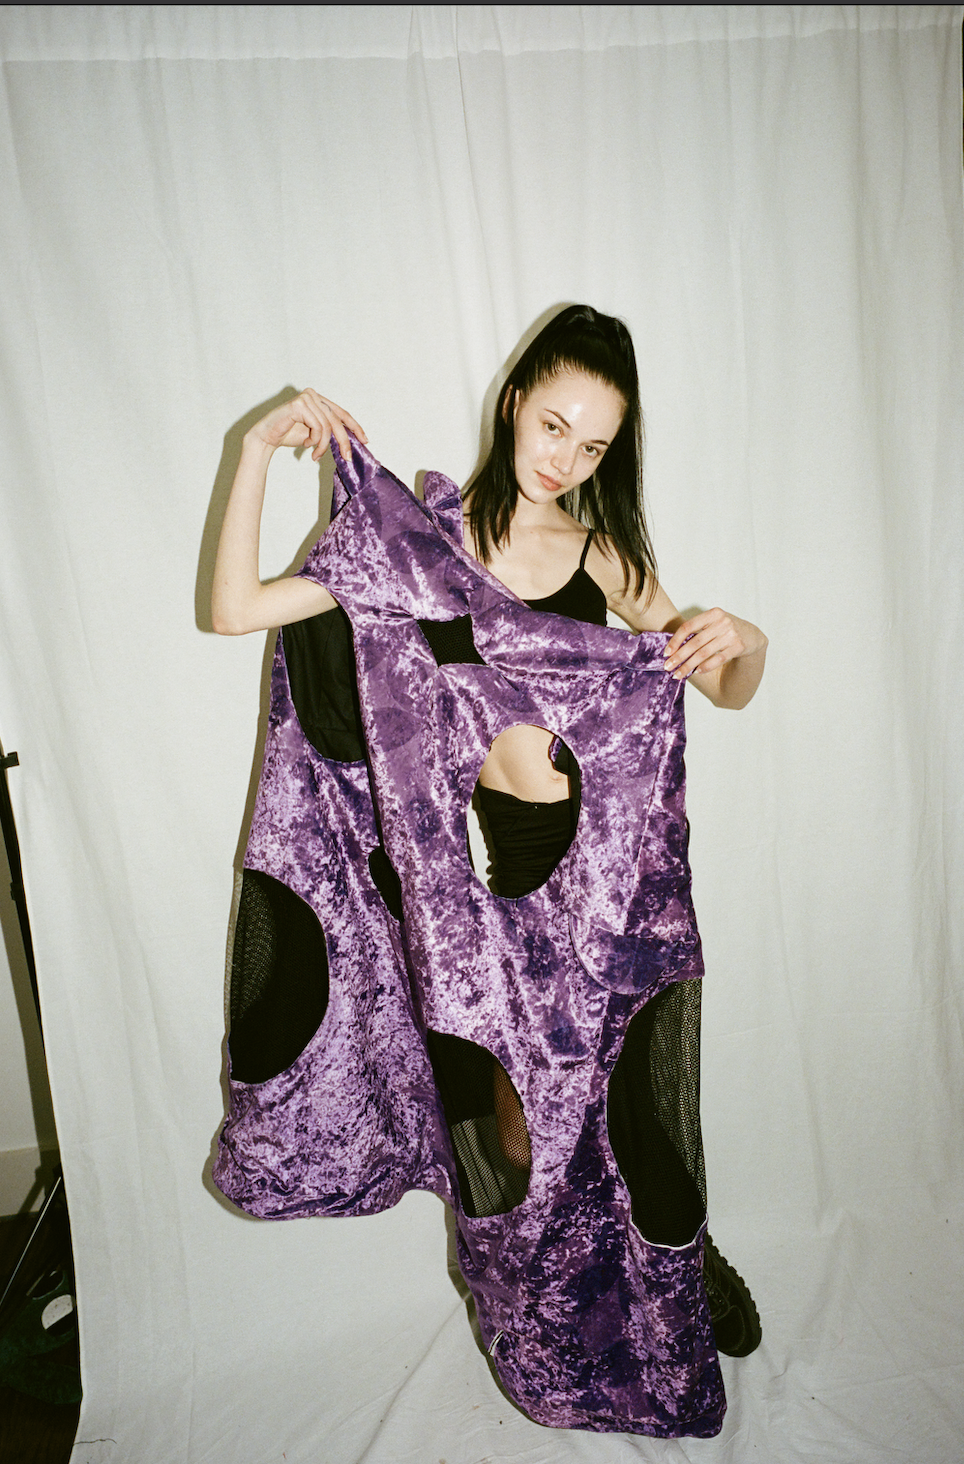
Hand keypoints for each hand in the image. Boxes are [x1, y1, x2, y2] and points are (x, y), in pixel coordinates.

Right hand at [246, 389, 366, 462]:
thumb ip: (329, 432)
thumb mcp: (314, 434)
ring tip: (315, 455)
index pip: (342, 413)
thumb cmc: (288, 434)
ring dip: (323, 445)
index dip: (355, 427)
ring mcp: (307, 397)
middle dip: (344, 441)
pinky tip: (305, 444)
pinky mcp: (300, 404)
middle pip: (337, 420)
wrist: (266, 437)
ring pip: (327, 427)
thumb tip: (350, 442)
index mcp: (319, 400)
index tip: (365, 440)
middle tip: (347, 458)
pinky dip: (314, 440)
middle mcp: (313, 395)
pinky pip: (317, 427)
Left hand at [663, 607, 765, 680]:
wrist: (753, 635)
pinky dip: (705, 667)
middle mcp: (722, 622)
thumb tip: (673, 649)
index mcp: (713, 613)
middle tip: (668, 667)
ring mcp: (731, 634)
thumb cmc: (727, 630)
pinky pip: (717, 659)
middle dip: (679, 656)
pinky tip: (696, 672)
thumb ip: (698, 631)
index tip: (666, 653)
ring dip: (689, 665)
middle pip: (695, 642)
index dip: (675, 640)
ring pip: (704, 653)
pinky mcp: (738, 646)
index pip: (688, 626)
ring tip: (678, 674)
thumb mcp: (714, 623)